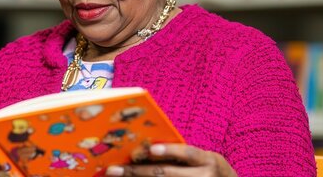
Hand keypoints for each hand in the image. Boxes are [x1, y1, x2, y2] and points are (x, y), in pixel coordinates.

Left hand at [106, 143, 236, 176]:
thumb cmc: (210, 171)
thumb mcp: (205, 160)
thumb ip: (182, 155)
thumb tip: (145, 148)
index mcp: (210, 161)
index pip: (189, 153)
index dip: (171, 151)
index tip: (151, 149)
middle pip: (168, 175)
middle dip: (137, 172)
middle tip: (113, 169)